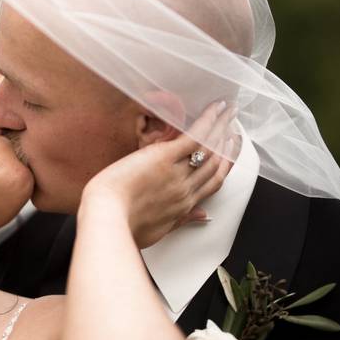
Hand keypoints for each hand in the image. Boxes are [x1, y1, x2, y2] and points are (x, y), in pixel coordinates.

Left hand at [81, 100, 236, 247]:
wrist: (107, 217)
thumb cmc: (123, 226)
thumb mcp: (156, 230)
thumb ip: (181, 221)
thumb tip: (201, 216)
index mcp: (183, 206)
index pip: (213, 183)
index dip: (224, 166)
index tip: (230, 154)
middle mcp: (186, 189)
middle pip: (215, 163)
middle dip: (227, 144)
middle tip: (233, 129)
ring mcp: (177, 172)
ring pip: (209, 147)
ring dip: (222, 127)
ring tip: (229, 113)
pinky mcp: (163, 157)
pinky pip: (194, 137)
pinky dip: (208, 121)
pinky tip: (215, 109)